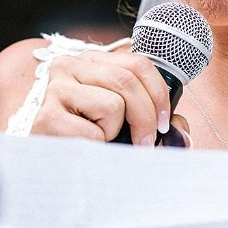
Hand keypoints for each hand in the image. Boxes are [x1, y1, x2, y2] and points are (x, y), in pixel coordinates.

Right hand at [29, 46, 173, 146]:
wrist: (45, 165)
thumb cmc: (86, 140)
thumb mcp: (121, 123)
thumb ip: (152, 121)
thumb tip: (181, 133)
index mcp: (91, 62)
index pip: (137, 62)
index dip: (159, 93)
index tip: (164, 122)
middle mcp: (69, 66)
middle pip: (127, 81)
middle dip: (146, 117)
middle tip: (146, 143)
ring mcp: (55, 89)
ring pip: (113, 103)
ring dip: (116, 131)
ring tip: (101, 140)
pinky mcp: (47, 116)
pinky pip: (94, 131)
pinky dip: (98, 146)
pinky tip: (83, 147)